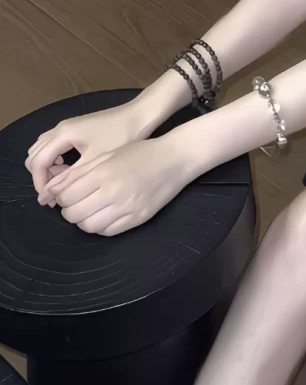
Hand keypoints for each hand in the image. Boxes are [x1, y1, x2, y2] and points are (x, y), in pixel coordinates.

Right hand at [25, 100, 151, 200]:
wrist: (139, 116)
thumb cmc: (120, 137)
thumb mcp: (93, 161)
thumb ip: (68, 178)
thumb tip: (46, 196)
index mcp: (62, 134)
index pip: (37, 163)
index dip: (40, 184)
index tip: (49, 201)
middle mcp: (59, 128)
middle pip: (35, 156)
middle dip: (42, 176)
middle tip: (58, 192)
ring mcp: (66, 127)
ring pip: (43, 151)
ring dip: (49, 168)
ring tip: (67, 183)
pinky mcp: (74, 129)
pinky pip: (54, 146)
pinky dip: (56, 160)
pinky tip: (73, 171)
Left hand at [38, 136, 192, 235]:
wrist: (174, 159)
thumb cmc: (140, 152)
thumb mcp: (107, 156)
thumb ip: (79, 173)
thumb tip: (52, 190)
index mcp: (103, 174)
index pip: (66, 196)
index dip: (60, 196)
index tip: (67, 193)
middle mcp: (113, 194)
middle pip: (74, 214)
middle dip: (69, 209)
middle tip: (76, 201)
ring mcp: (126, 209)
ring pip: (88, 226)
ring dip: (83, 220)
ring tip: (90, 208)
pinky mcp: (137, 219)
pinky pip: (107, 232)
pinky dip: (100, 226)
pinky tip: (104, 214)